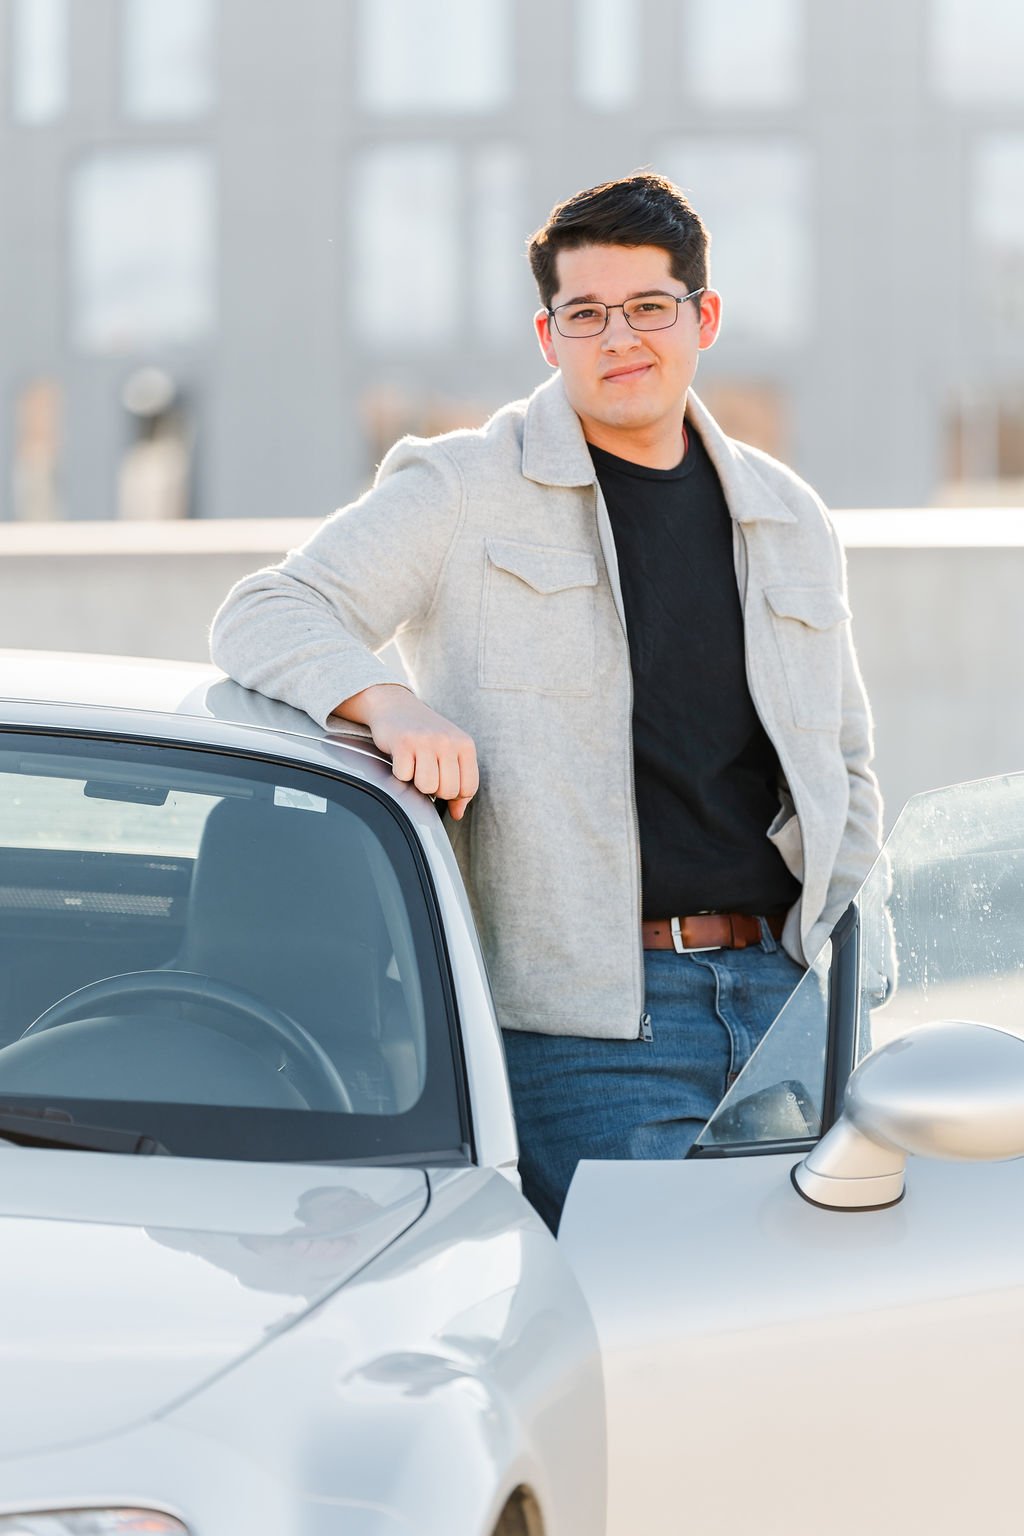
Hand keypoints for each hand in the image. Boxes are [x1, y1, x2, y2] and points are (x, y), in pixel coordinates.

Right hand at [334, 685, 478, 820]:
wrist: (395, 705)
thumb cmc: (425, 735)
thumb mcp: (450, 753)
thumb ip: (460, 782)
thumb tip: (458, 814)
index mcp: (465, 744)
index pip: (469, 788)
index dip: (454, 794)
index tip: (443, 781)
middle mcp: (448, 741)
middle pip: (448, 791)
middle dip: (435, 789)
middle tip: (426, 772)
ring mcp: (425, 741)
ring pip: (427, 787)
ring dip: (416, 783)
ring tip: (415, 766)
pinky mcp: (402, 743)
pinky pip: (404, 776)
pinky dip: (400, 773)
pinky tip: (401, 758)